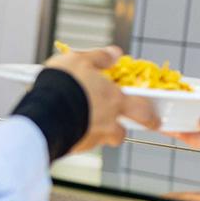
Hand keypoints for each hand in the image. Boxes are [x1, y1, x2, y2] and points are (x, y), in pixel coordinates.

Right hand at [43, 46, 159, 152]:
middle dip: (122, 131)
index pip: (141, 110)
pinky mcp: (75, 147)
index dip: (149, 116)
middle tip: (118, 129)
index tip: (154, 121)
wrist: (45, 111)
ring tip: (81, 121)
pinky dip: (77, 136)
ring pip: (100, 139)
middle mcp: (107, 122)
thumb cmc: (64, 83)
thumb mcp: (80, 60)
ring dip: (96, 133)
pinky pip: (80, 142)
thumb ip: (100, 57)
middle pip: (121, 133)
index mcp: (114, 100)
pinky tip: (66, 126)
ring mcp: (92, 137)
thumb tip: (115, 53)